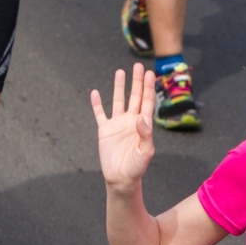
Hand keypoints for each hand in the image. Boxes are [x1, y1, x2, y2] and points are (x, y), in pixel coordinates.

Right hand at [91, 64, 156, 190]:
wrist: (121, 178)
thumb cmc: (137, 166)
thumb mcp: (146, 151)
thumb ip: (146, 134)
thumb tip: (141, 118)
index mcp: (143, 124)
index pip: (147, 101)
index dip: (148, 87)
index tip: (150, 73)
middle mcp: (131, 121)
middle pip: (135, 96)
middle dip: (137, 81)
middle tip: (138, 66)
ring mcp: (117, 124)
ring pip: (118, 101)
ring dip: (120, 87)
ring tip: (120, 71)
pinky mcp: (104, 130)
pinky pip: (100, 114)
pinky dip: (97, 104)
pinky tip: (95, 92)